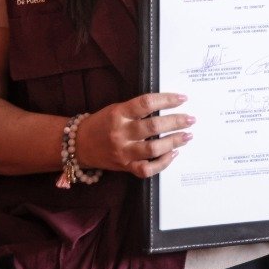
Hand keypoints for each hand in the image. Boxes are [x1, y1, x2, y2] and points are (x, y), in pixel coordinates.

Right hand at [76, 92, 192, 178]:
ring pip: (153, 149)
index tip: (182, 99)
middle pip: (153, 127)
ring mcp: (123, 152)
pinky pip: (147, 169)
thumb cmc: (101, 123)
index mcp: (118, 114)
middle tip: (191, 119)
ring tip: (187, 136)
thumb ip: (138, 109)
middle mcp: (120, 133)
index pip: (146, 103)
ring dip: (174, 142)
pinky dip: (163, 163)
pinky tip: (173, 154)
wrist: (78, 145)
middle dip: (176, 122)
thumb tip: (168, 105)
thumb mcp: (116, 109)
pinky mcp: (125, 167)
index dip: (167, 100)